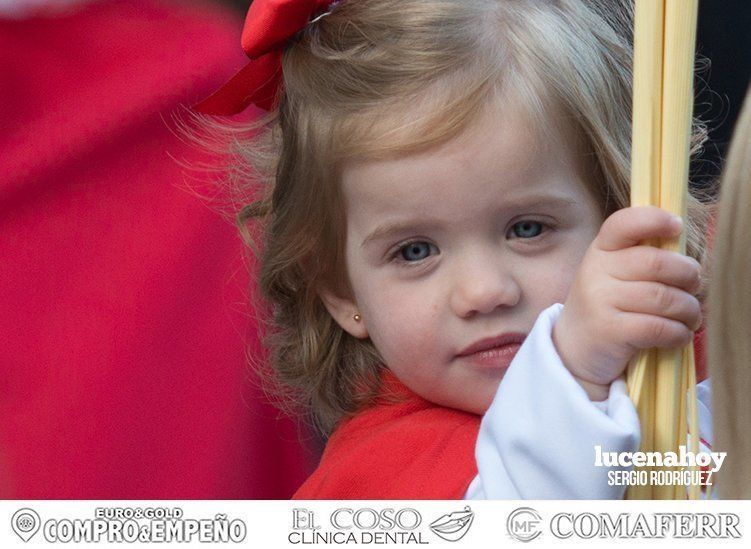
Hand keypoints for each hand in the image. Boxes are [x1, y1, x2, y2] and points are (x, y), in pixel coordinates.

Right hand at [552, 206, 701, 400]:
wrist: (573, 351)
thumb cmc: (607, 308)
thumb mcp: (614, 276)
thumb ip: (642, 259)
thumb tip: (691, 260)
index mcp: (600, 251)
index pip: (623, 224)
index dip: (653, 219)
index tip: (676, 227)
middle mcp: (595, 271)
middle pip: (657, 263)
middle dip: (688, 275)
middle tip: (695, 287)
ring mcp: (599, 301)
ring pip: (664, 298)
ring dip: (689, 310)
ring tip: (691, 317)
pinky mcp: (609, 330)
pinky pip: (658, 327)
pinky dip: (678, 333)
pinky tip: (678, 335)